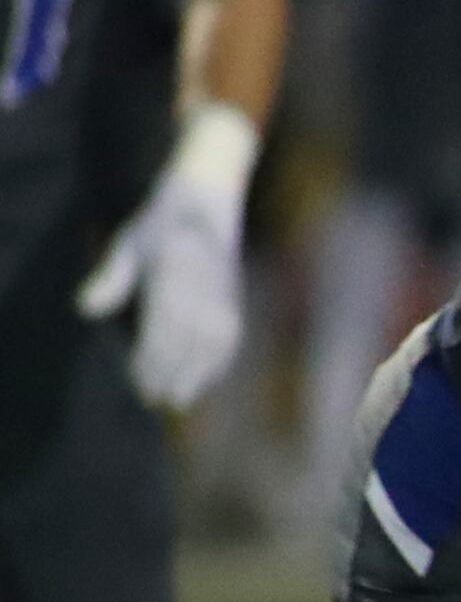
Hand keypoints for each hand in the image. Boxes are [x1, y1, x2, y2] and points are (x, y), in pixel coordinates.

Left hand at [77, 163, 244, 409]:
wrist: (206, 200)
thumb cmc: (157, 224)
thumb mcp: (128, 244)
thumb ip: (110, 279)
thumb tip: (85, 311)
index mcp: (173, 274)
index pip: (163, 327)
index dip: (152, 360)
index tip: (139, 383)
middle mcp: (201, 287)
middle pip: (188, 342)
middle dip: (172, 374)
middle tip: (155, 401)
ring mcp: (222, 294)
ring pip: (212, 344)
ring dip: (197, 375)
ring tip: (180, 400)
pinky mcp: (234, 300)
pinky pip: (231, 337)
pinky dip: (220, 362)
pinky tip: (208, 378)